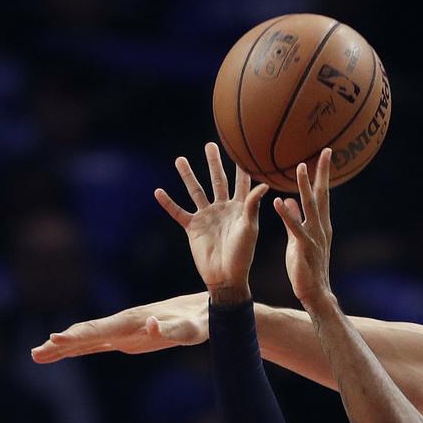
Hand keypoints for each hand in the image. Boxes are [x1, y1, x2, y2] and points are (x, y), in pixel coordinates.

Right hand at [31, 293, 208, 362]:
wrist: (208, 309)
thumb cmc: (201, 321)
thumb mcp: (191, 329)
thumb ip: (171, 328)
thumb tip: (150, 325)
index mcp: (135, 321)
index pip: (100, 330)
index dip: (77, 337)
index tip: (54, 340)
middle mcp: (127, 324)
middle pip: (88, 334)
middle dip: (63, 344)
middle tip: (36, 353)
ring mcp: (127, 330)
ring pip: (90, 339)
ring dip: (65, 346)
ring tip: (39, 354)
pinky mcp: (132, 337)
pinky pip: (100, 343)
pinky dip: (81, 346)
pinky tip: (65, 349)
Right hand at [155, 142, 268, 302]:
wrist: (226, 277)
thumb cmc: (243, 254)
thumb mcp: (249, 228)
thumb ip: (252, 206)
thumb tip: (264, 184)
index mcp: (240, 208)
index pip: (241, 183)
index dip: (242, 167)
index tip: (243, 149)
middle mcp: (223, 209)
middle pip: (217, 180)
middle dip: (214, 163)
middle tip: (210, 145)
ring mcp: (207, 217)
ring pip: (196, 191)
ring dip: (188, 176)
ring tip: (180, 159)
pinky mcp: (193, 227)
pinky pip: (178, 212)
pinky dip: (168, 203)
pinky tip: (158, 191)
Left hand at [274, 149, 334, 311]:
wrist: (316, 292)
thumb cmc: (307, 266)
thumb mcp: (299, 238)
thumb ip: (294, 218)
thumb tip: (288, 200)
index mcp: (320, 224)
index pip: (322, 194)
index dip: (322, 174)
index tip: (324, 155)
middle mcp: (320, 226)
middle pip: (322, 194)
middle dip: (322, 173)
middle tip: (324, 152)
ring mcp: (314, 236)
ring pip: (310, 206)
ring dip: (305, 186)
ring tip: (299, 167)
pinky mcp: (303, 247)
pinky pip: (294, 227)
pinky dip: (287, 214)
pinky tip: (278, 201)